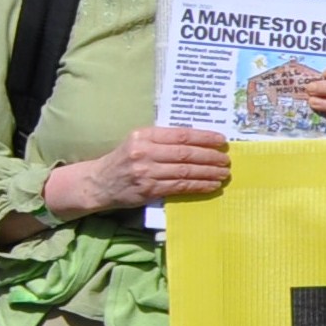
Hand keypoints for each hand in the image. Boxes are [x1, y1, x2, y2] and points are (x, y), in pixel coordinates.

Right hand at [57, 126, 231, 213]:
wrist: (99, 182)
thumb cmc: (125, 160)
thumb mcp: (139, 142)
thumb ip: (163, 139)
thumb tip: (200, 140)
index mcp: (143, 136)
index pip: (181, 135)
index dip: (204, 137)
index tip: (222, 140)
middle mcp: (144, 152)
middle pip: (185, 154)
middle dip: (210, 157)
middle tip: (226, 160)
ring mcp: (146, 172)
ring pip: (185, 171)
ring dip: (209, 173)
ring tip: (224, 173)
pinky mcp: (148, 190)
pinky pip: (180, 187)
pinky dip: (199, 186)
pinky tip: (211, 185)